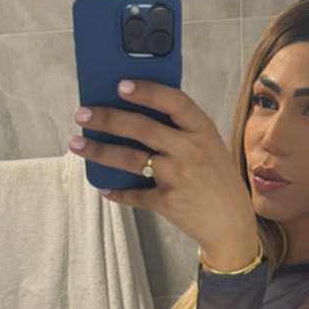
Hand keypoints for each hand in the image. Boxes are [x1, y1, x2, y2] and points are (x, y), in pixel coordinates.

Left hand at [69, 79, 258, 261]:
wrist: (232, 223)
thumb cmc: (216, 179)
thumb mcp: (208, 146)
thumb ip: (180, 130)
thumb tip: (136, 112)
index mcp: (203, 130)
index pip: (174, 101)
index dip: (147, 91)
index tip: (120, 85)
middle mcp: (191, 151)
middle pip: (142, 128)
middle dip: (107, 119)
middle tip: (83, 114)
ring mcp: (178, 177)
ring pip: (131, 159)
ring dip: (99, 151)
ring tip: (77, 143)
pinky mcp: (168, 202)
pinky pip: (134, 194)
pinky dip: (116, 192)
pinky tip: (103, 186)